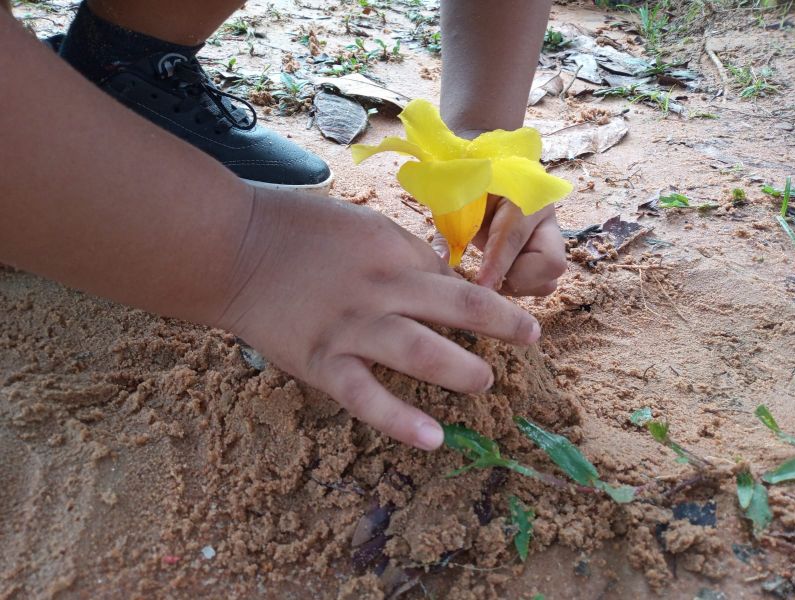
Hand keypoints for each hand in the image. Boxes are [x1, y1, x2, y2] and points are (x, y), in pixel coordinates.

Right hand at [217, 190, 541, 450]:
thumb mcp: (358, 224)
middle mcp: (381, 287)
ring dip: (462, 370)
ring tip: (485, 384)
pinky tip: (433, 439)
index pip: (449, 276)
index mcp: (391, 249)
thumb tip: (437, 277)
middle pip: (457, 305)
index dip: (476, 296)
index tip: (495, 313)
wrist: (231, 249)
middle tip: (530, 338)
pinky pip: (366, 397)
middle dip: (500, 323)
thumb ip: (398, 252)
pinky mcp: (322, 362)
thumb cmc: (294, 229)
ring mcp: (352, 327)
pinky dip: (400, 420)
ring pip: (421, 351)